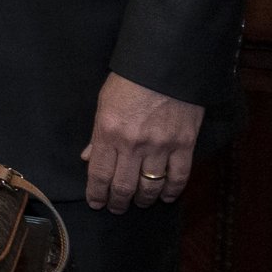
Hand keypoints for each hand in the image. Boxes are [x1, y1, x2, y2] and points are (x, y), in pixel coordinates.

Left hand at [80, 71, 203, 211]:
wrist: (166, 65)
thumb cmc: (130, 80)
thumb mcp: (104, 102)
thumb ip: (96, 134)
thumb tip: (88, 158)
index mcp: (108, 132)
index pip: (98, 174)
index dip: (96, 194)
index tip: (96, 203)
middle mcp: (132, 144)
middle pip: (123, 186)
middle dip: (118, 202)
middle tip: (116, 207)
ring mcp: (160, 146)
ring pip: (150, 186)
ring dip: (143, 200)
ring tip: (139, 202)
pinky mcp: (184, 144)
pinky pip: (179, 177)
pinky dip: (172, 191)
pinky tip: (166, 196)